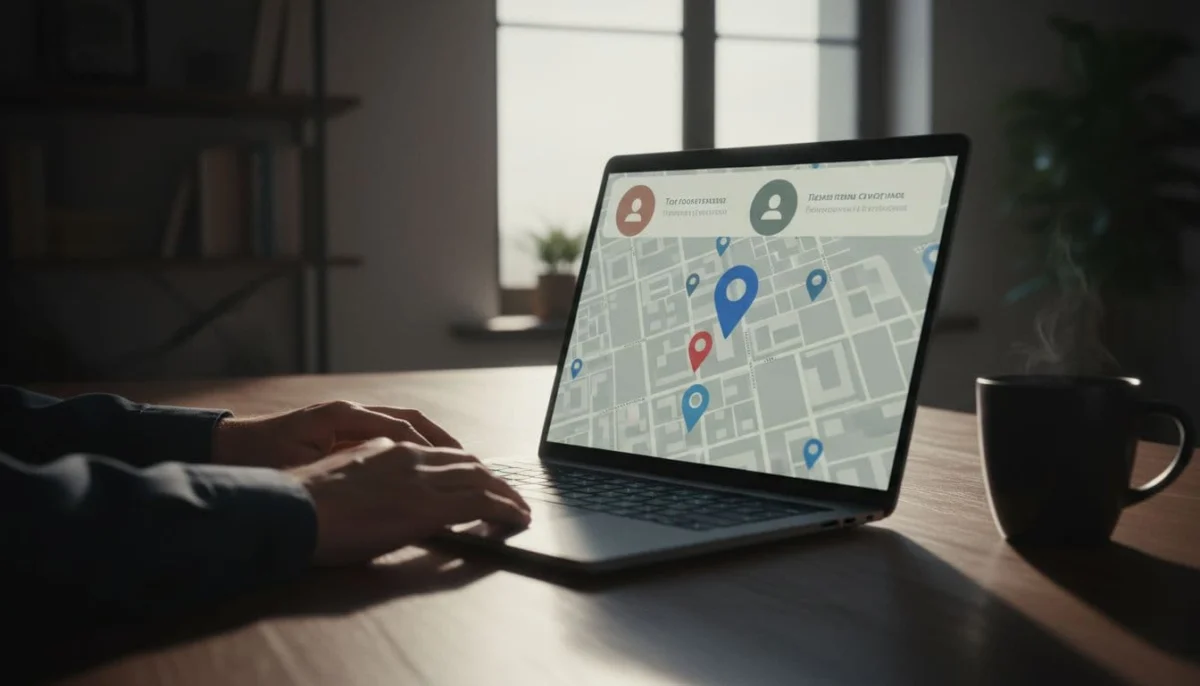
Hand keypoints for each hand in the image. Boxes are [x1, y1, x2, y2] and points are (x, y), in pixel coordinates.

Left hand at [212, 400, 462, 468]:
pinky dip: (414, 444)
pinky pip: (390, 432)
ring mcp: (349, 417)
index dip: (433, 451)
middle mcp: (352, 411)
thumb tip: (388, 481)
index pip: (402, 430)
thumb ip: (346, 469)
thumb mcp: (303, 471)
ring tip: (462, 463)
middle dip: (446, 444)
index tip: (458, 472)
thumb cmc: (262, 464)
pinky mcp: (345, 428)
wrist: (230, 450)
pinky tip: (427, 463)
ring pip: (405, 424)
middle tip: (475, 467)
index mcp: (344, 416)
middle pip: (412, 421)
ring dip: (434, 442)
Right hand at [291, 437, 531, 565]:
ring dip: (506, 493)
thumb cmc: (302, 506)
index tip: (477, 480)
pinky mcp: (428, 506)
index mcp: (386, 448)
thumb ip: (369, 482)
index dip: (464, 468)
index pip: (439, 453)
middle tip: (509, 494)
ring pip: (481, 478)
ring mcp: (420, 479)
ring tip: (520, 509)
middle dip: (492, 478)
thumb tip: (382, 499)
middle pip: (466, 462)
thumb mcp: (342, 481)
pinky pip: (481, 502)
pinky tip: (517, 518)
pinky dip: (505, 508)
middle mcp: (409, 456)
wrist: (290, 510)